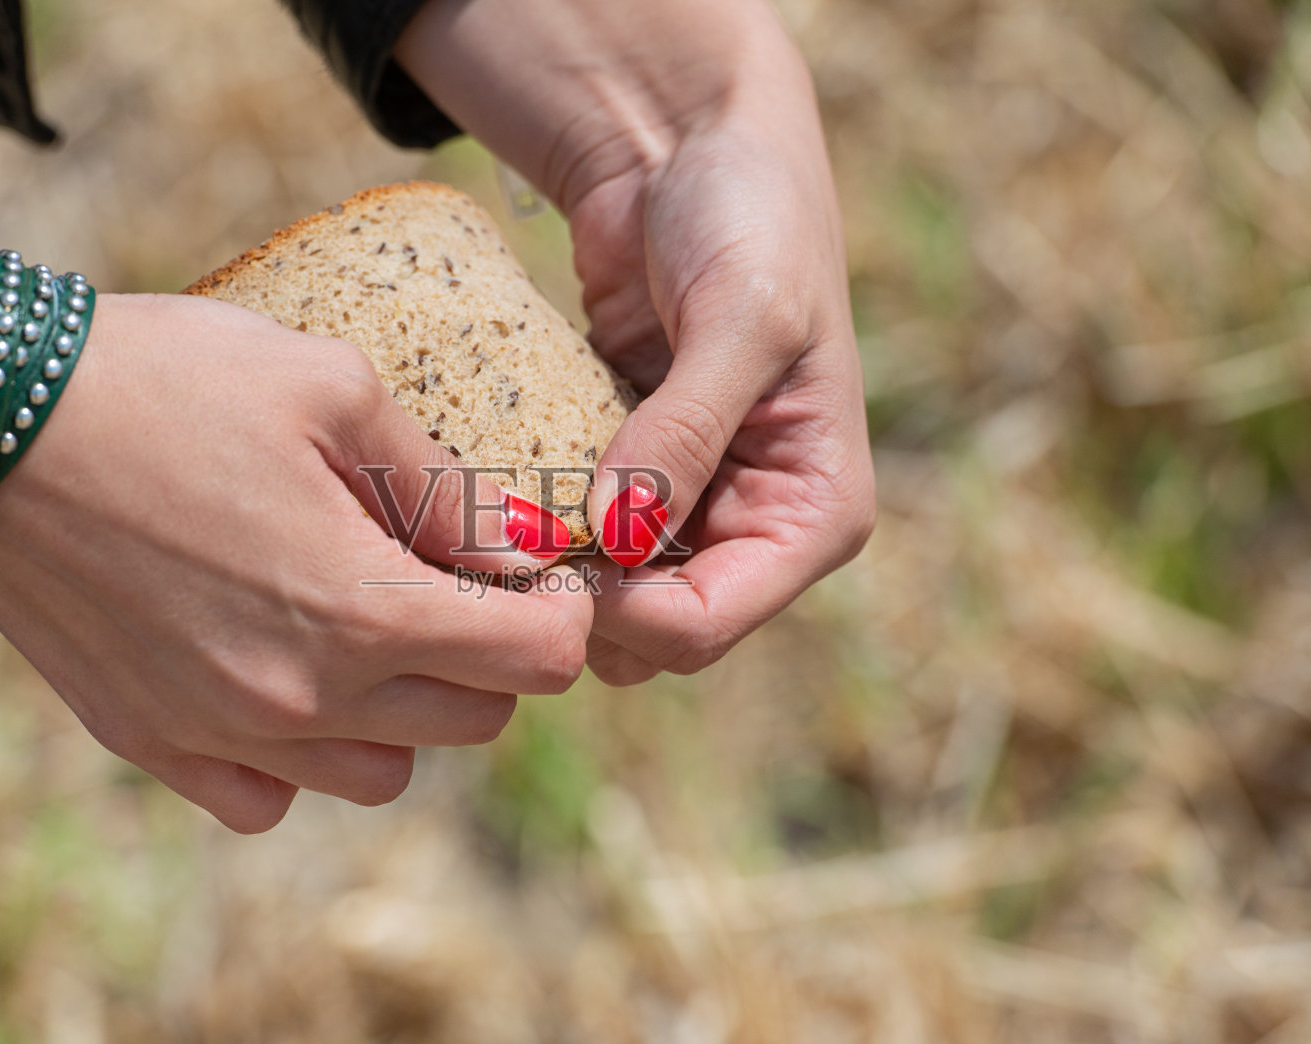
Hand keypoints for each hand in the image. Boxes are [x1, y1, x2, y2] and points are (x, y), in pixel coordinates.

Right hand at [0, 294, 593, 830]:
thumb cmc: (165, 379)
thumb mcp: (333, 386)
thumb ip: (444, 483)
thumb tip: (519, 548)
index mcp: (362, 608)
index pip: (538, 663)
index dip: (561, 613)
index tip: (538, 573)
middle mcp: (301, 697)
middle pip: (473, 720)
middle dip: (490, 653)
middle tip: (452, 581)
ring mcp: (221, 733)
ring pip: (384, 773)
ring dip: (404, 710)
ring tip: (364, 623)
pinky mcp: (150, 742)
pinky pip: (269, 799)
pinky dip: (300, 754)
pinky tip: (280, 671)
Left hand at [398, 0, 874, 683]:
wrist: (691, 143)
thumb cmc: (751, 217)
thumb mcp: (743, 319)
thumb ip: (684, 435)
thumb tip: (616, 539)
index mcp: (813, 512)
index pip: (712, 623)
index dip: (627, 616)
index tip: (552, 560)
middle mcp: (753, 526)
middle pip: (654, 632)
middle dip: (584, 603)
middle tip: (510, 544)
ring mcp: (685, 505)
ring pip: (606, 597)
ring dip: (553, 571)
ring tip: (497, 517)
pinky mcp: (625, 472)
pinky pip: (573, 536)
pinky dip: (535, 526)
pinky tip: (497, 488)